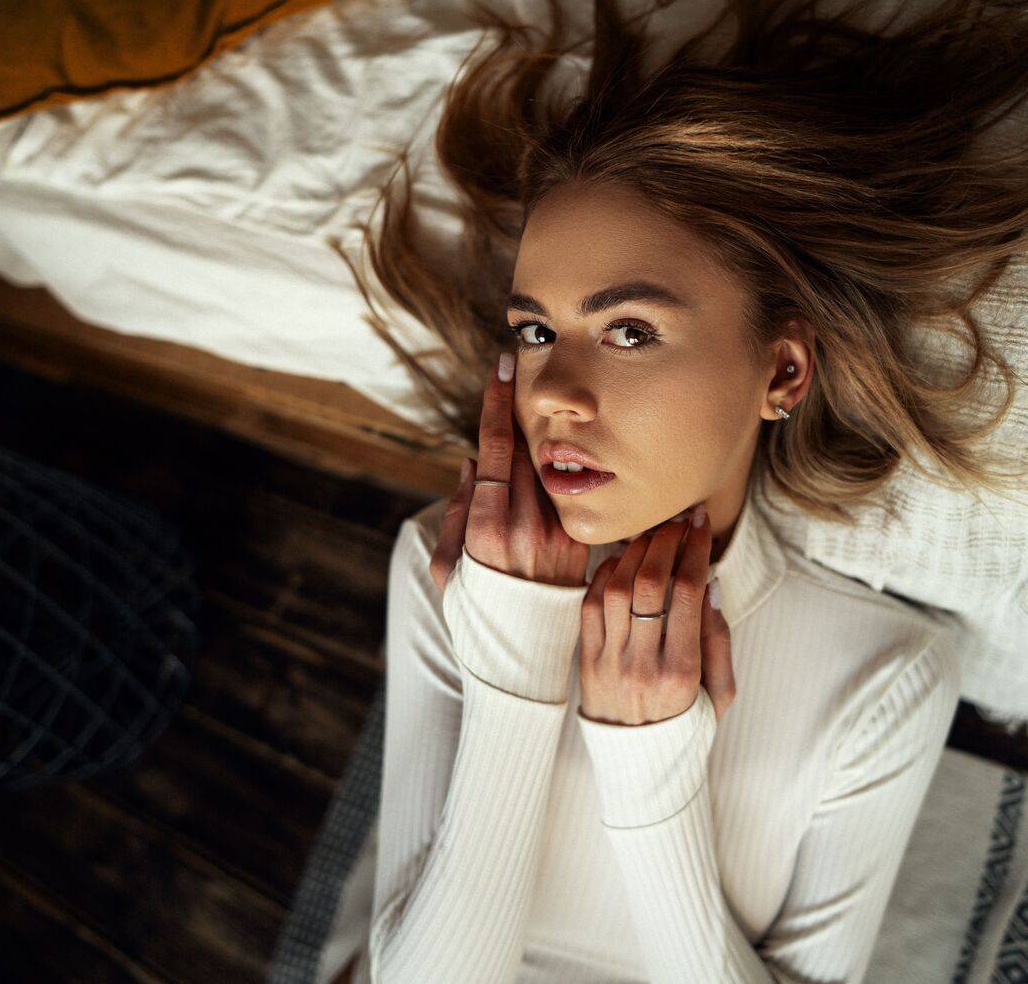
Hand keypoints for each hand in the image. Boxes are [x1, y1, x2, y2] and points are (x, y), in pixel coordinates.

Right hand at [429, 351, 589, 591]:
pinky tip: (552, 456)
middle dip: (520, 408)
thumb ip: (457, 512)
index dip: (498, 404)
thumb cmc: (473, 614)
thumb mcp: (448, 568)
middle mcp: (524, 526)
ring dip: (540, 435)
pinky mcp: (578, 544)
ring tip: (533, 407)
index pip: (495, 449)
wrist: (522, 660)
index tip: (501, 367)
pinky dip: (554, 471)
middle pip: (526, 448)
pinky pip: (563, 495)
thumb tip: (471, 464)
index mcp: (486, 527)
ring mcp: (556, 534)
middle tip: (521, 366)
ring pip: (547, 467)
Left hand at [577, 508, 734, 725]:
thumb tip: (709, 584)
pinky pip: (591, 604)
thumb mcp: (722, 692)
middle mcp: (642, 664)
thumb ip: (719, 639)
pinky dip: (607, 573)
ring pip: (615, 588)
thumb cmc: (690, 725)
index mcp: (682, 673)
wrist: (640, 766)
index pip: (687, 593)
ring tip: (653, 533)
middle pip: (648, 583)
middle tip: (678, 520)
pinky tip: (624, 559)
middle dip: (665, 541)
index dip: (696, 550)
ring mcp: (609, 662)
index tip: (703, 525)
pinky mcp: (587, 660)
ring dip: (635, 551)